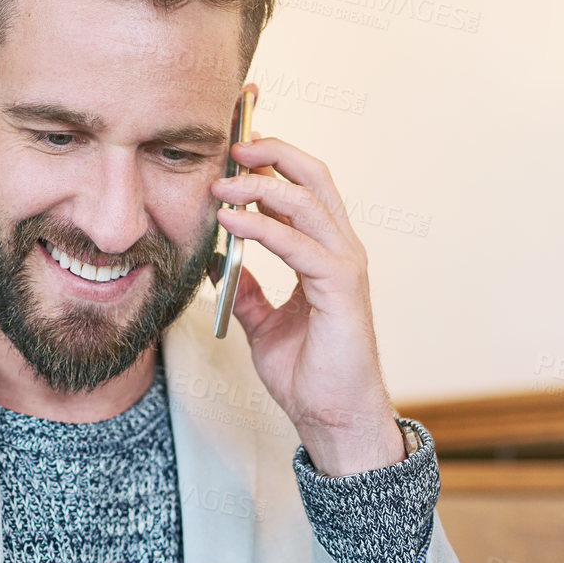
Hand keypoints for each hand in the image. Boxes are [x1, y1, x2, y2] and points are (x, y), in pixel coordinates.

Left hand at [210, 119, 403, 477]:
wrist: (332, 419)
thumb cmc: (309, 375)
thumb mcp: (263, 325)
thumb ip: (247, 290)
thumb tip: (219, 263)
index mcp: (325, 253)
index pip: (302, 188)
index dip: (272, 160)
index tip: (232, 146)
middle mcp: (340, 250)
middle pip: (313, 177)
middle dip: (272, 151)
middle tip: (230, 143)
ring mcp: (344, 266)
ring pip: (306, 201)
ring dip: (259, 185)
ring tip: (221, 182)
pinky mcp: (340, 289)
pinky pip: (297, 244)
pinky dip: (261, 227)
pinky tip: (229, 222)